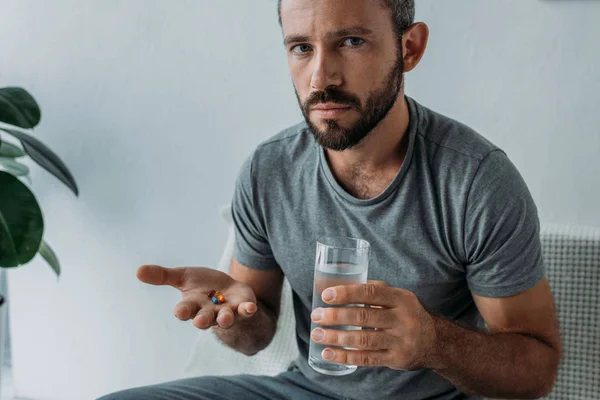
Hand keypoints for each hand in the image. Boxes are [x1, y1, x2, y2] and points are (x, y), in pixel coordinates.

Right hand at [137, 265, 256, 328]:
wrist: (229, 292)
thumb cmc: (203, 286)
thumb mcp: (183, 277)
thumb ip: (163, 276)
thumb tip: (138, 270)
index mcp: (192, 306)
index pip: (184, 311)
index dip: (182, 311)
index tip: (179, 310)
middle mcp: (209, 313)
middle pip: (204, 320)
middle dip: (202, 321)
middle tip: (200, 321)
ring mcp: (227, 312)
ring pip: (225, 319)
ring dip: (225, 319)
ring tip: (225, 318)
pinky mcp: (243, 308)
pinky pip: (246, 312)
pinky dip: (248, 310)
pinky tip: (251, 307)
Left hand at [310, 281, 436, 369]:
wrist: (435, 341)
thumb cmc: (407, 314)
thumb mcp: (398, 297)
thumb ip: (373, 289)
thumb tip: (340, 281)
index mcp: (400, 298)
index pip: (371, 292)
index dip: (347, 293)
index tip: (326, 295)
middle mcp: (402, 319)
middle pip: (364, 317)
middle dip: (336, 316)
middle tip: (316, 316)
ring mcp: (400, 341)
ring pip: (363, 340)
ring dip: (336, 337)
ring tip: (318, 334)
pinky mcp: (396, 359)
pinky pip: (367, 359)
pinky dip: (345, 356)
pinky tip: (328, 353)